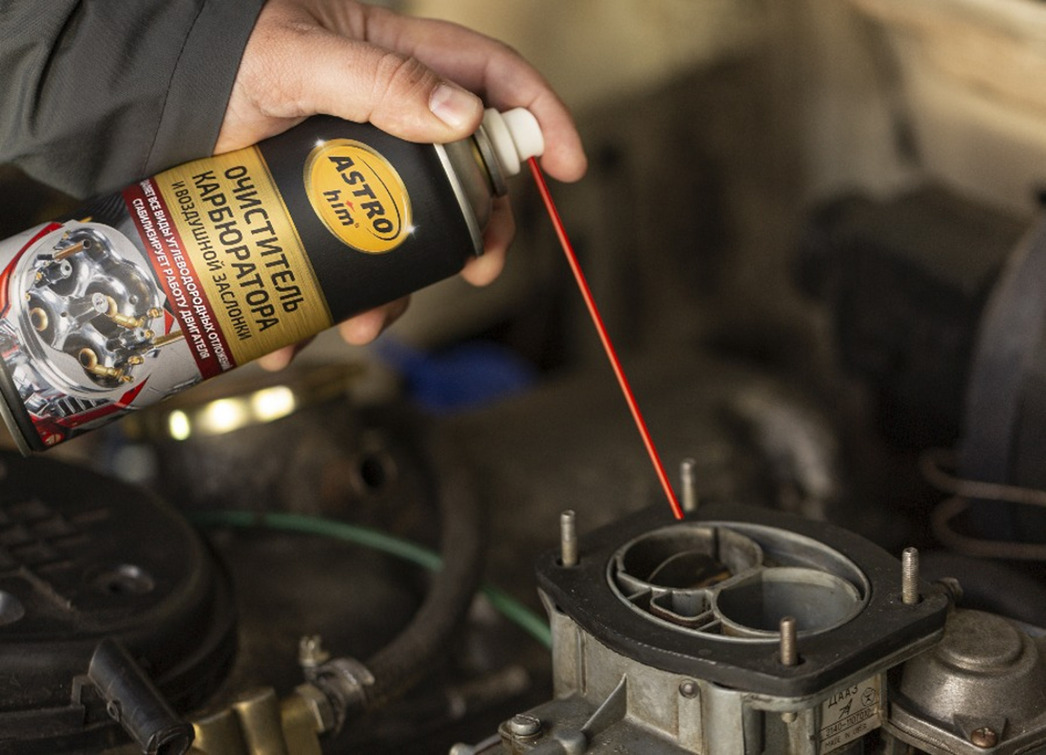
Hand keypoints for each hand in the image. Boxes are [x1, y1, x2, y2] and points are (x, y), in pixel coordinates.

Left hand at [219, 0, 586, 368]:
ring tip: (365, 321)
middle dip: (481, 230)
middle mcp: (391, 119)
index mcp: (400, 63)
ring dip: (399, 289)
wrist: (156, 96)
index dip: (541, 119)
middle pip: (467, 176)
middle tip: (477, 268)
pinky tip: (305, 331)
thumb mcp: (299, 57)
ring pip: (409, 234)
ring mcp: (357, 170)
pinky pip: (346, 261)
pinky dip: (333, 302)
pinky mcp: (321, 209)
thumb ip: (379, 77)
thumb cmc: (222, 53)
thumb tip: (461, 117)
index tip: (568, 166)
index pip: (494, 79)